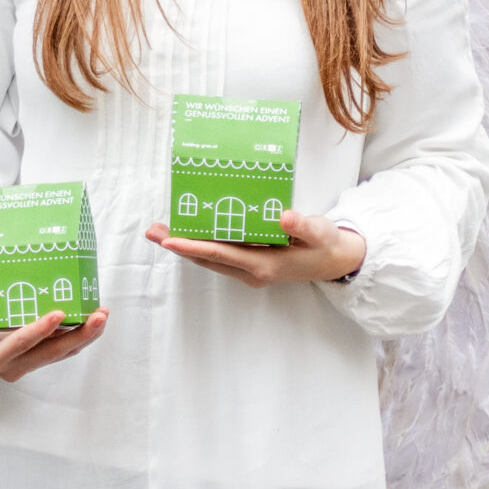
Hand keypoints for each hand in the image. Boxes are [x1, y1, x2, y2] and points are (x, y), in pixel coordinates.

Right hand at [0, 279, 108, 381]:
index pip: (20, 344)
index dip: (40, 330)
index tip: (60, 313)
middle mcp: (14, 366)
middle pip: (51, 353)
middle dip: (78, 335)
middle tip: (99, 315)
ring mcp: (27, 366)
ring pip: (61, 354)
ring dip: (85, 336)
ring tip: (102, 315)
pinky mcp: (36, 360)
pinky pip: (61, 351)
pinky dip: (79, 337)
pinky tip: (92, 319)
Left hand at [145, 210, 365, 287]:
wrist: (338, 261)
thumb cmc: (326, 244)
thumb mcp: (319, 232)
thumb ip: (302, 224)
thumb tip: (284, 215)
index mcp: (263, 265)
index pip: (219, 254)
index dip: (192, 248)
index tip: (167, 241)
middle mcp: (251, 272)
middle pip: (207, 259)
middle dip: (178, 246)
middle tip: (151, 231)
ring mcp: (251, 272)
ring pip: (211, 260)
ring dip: (186, 247)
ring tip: (161, 232)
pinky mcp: (252, 267)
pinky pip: (220, 258)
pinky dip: (202, 247)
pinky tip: (192, 234)